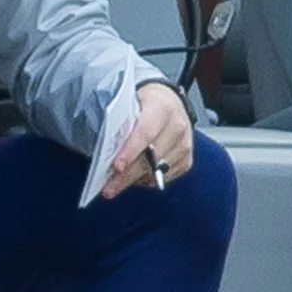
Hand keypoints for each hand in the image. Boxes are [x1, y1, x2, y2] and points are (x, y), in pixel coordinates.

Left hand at [101, 81, 194, 199]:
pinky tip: (135, 178)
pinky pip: (165, 177)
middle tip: (108, 188)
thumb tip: (105, 149)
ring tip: (115, 185)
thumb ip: (121, 123)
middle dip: (127, 175)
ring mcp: (184, 145)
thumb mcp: (131, 103)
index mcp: (162, 107)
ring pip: (157, 171)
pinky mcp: (187, 160)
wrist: (171, 102)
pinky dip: (147, 180)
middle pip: (151, 157)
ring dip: (134, 180)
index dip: (130, 152)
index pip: (145, 133)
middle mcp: (178, 126)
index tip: (116, 167)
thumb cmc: (145, 104)